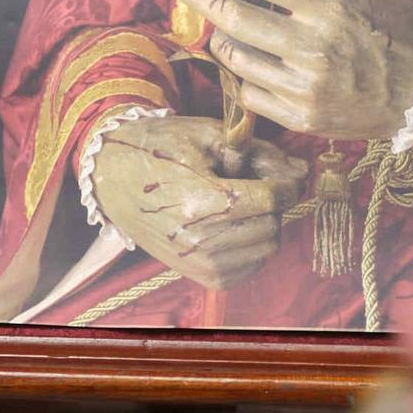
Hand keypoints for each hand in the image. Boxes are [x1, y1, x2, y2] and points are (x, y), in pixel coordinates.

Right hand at [89, 114, 306, 289]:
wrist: (111, 178)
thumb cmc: (157, 148)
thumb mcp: (207, 136)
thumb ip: (260, 153)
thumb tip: (302, 171)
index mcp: (200, 200)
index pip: (272, 198)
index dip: (286, 181)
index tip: (282, 171)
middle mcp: (200, 240)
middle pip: (273, 223)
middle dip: (273, 201)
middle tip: (251, 183)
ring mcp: (199, 263)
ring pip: (267, 246)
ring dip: (264, 223)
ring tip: (236, 203)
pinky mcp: (200, 277)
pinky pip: (252, 266)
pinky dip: (252, 246)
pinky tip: (232, 226)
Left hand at [162, 0, 412, 141]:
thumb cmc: (402, 22)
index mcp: (327, 3)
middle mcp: (311, 45)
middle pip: (232, 17)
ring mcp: (305, 85)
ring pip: (236, 59)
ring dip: (219, 37)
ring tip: (217, 25)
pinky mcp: (304, 116)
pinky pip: (252, 95)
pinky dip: (242, 76)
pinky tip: (245, 62)